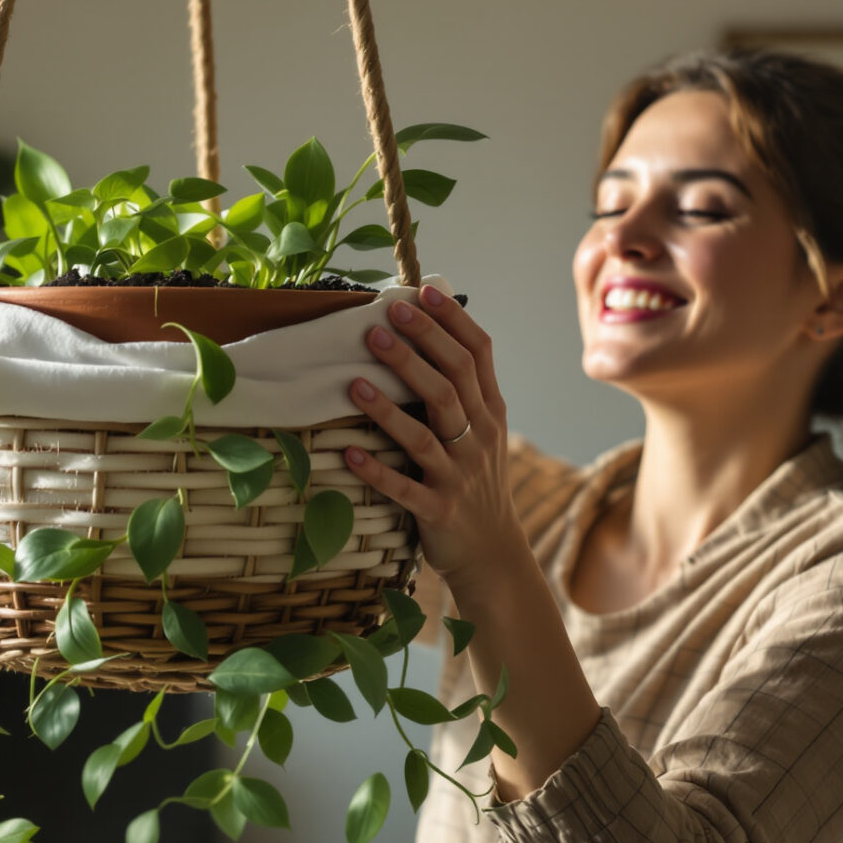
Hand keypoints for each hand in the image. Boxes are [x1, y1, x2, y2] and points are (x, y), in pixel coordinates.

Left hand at [342, 286, 524, 578]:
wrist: (492, 552)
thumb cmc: (476, 479)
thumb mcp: (484, 430)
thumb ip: (464, 389)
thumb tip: (431, 331)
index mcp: (490, 412)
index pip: (478, 355)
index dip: (453, 321)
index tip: (424, 290)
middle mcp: (479, 438)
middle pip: (451, 383)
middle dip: (419, 348)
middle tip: (383, 319)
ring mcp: (459, 475)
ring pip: (425, 433)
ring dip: (389, 405)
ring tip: (355, 380)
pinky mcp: (438, 509)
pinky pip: (405, 488)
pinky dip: (378, 471)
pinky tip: (349, 453)